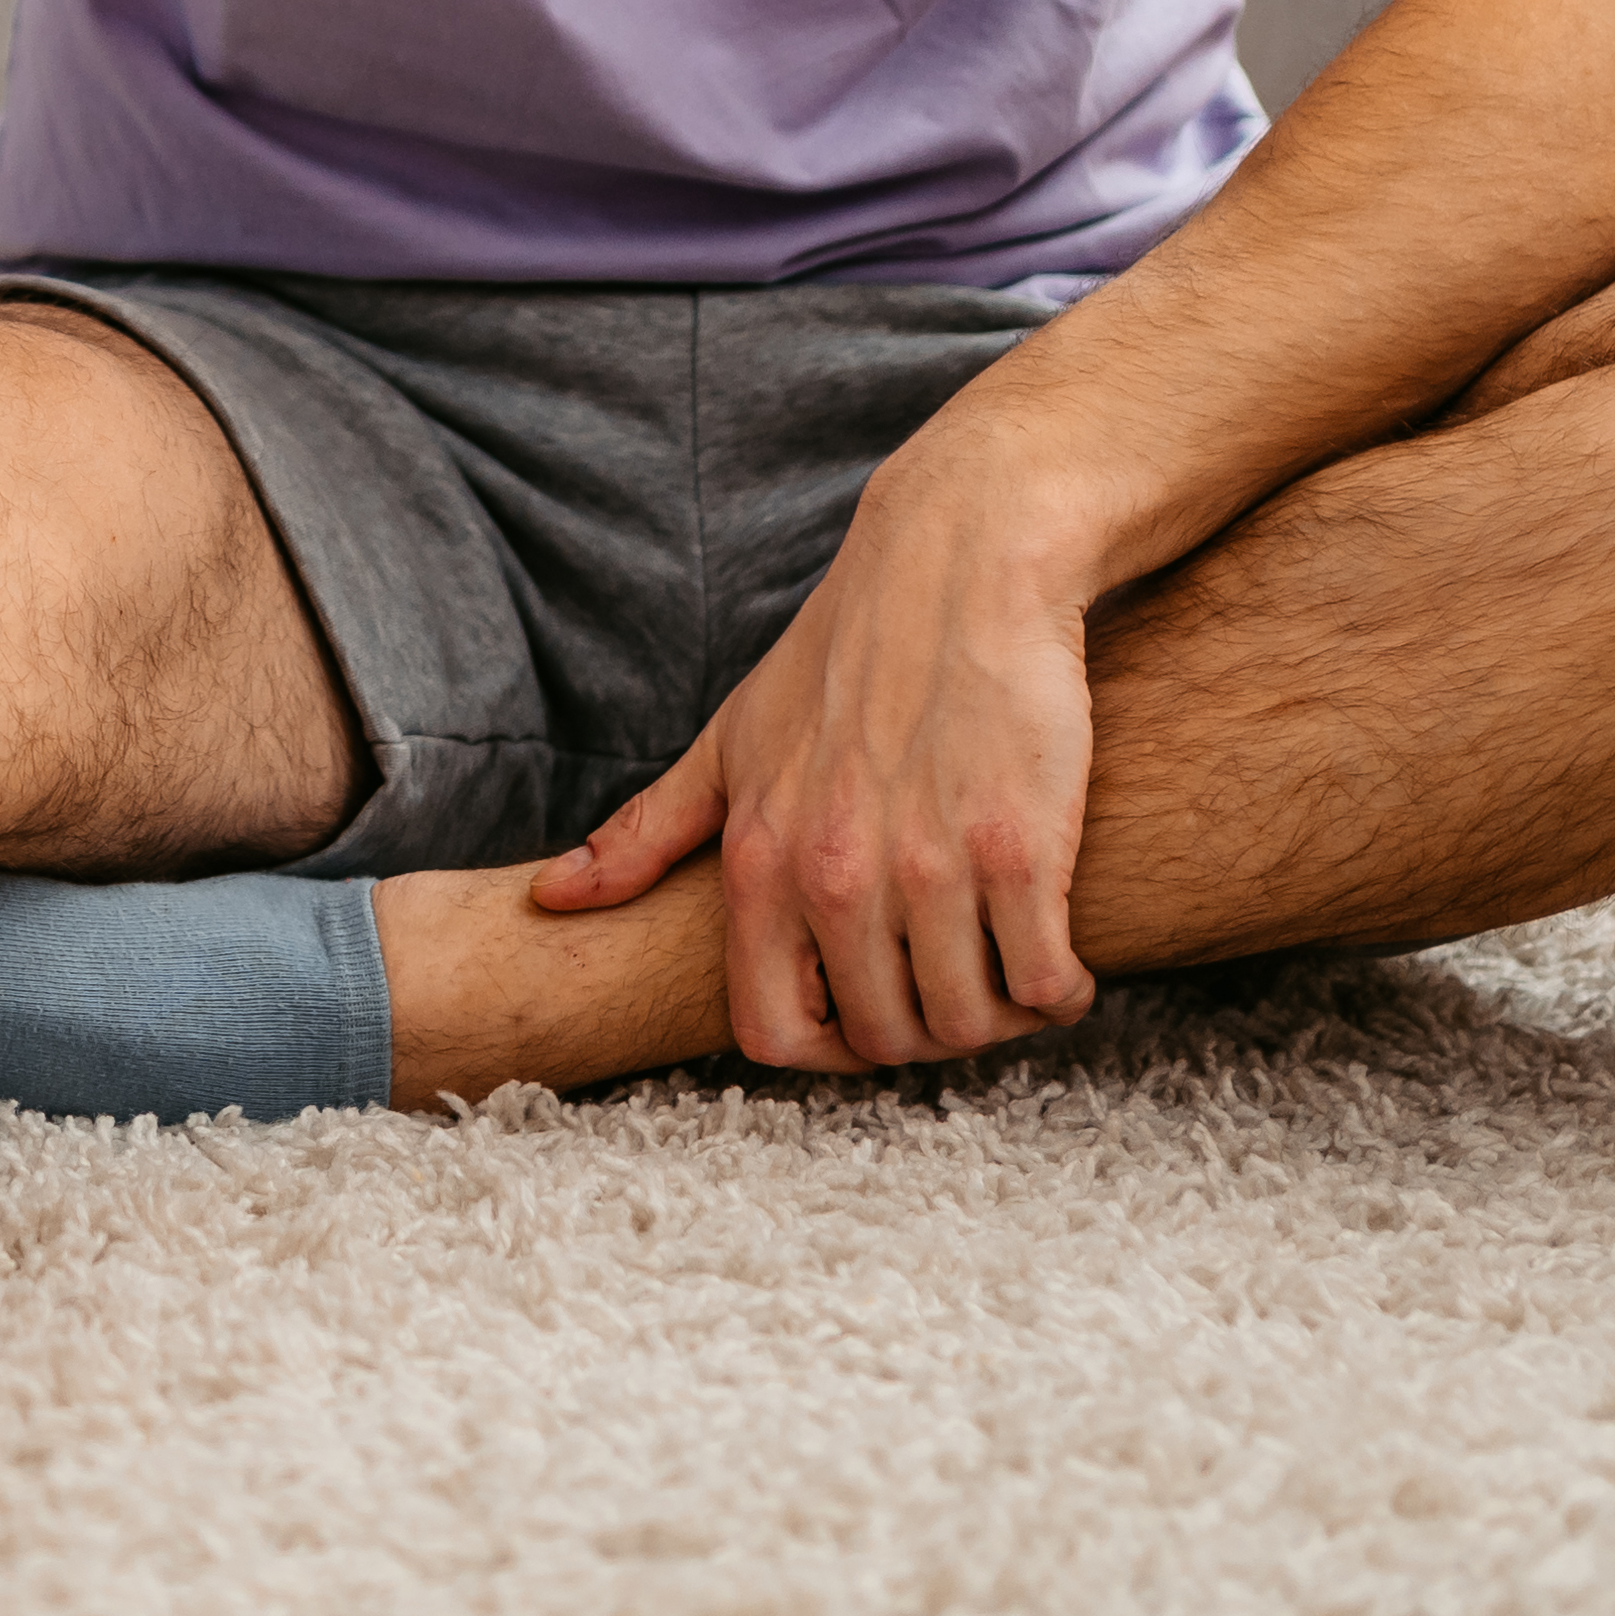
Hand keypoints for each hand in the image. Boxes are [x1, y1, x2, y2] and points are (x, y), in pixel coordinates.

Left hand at [528, 485, 1100, 1068]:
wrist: (959, 563)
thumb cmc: (844, 651)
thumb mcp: (730, 740)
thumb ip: (648, 831)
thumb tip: (553, 900)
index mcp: (760, 861)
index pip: (772, 1035)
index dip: (825, 1052)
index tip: (868, 1024)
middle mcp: (836, 876)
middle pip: (885, 1039)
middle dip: (925, 1036)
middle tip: (958, 993)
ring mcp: (930, 868)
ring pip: (967, 1024)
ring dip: (999, 1019)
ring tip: (1013, 977)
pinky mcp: (1022, 849)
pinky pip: (1043, 982)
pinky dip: (1059, 991)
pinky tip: (1061, 959)